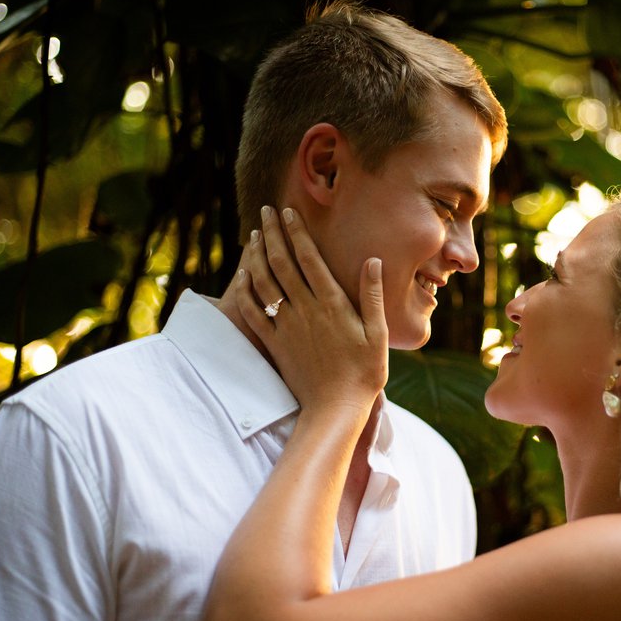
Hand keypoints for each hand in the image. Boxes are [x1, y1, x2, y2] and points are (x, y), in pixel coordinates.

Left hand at [235, 205, 387, 411]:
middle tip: (266, 212)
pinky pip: (254, 312)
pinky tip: (243, 276)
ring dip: (258, 256)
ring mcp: (287, 326)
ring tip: (256, 236)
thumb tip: (372, 261)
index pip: (309, 259)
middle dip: (274, 234)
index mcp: (333, 304)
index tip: (288, 212)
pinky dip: (246, 291)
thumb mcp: (378, 334)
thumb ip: (372, 296)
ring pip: (265, 283)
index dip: (297, 233)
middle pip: (282, 263)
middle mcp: (306, 310)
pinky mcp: (275, 343)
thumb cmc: (364, 372)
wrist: (335, 409)